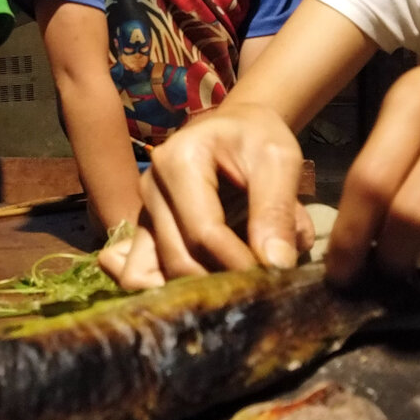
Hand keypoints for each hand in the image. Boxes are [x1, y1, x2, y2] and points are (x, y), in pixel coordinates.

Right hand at [98, 103, 314, 289]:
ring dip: (193, 292)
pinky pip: (141, 273)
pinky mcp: (142, 231)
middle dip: (220, 283)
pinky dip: (168, 289)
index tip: (273, 278)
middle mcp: (150, 187)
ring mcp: (141, 211)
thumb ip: (277, 210)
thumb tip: (276, 266)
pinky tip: (202, 289)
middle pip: (177, 259)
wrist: (235, 128)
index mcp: (178, 161)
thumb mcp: (279, 160)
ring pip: (150, 274)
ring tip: (232, 288)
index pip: (204, 232)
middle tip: (259, 288)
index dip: (239, 264)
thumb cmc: (257, 139)